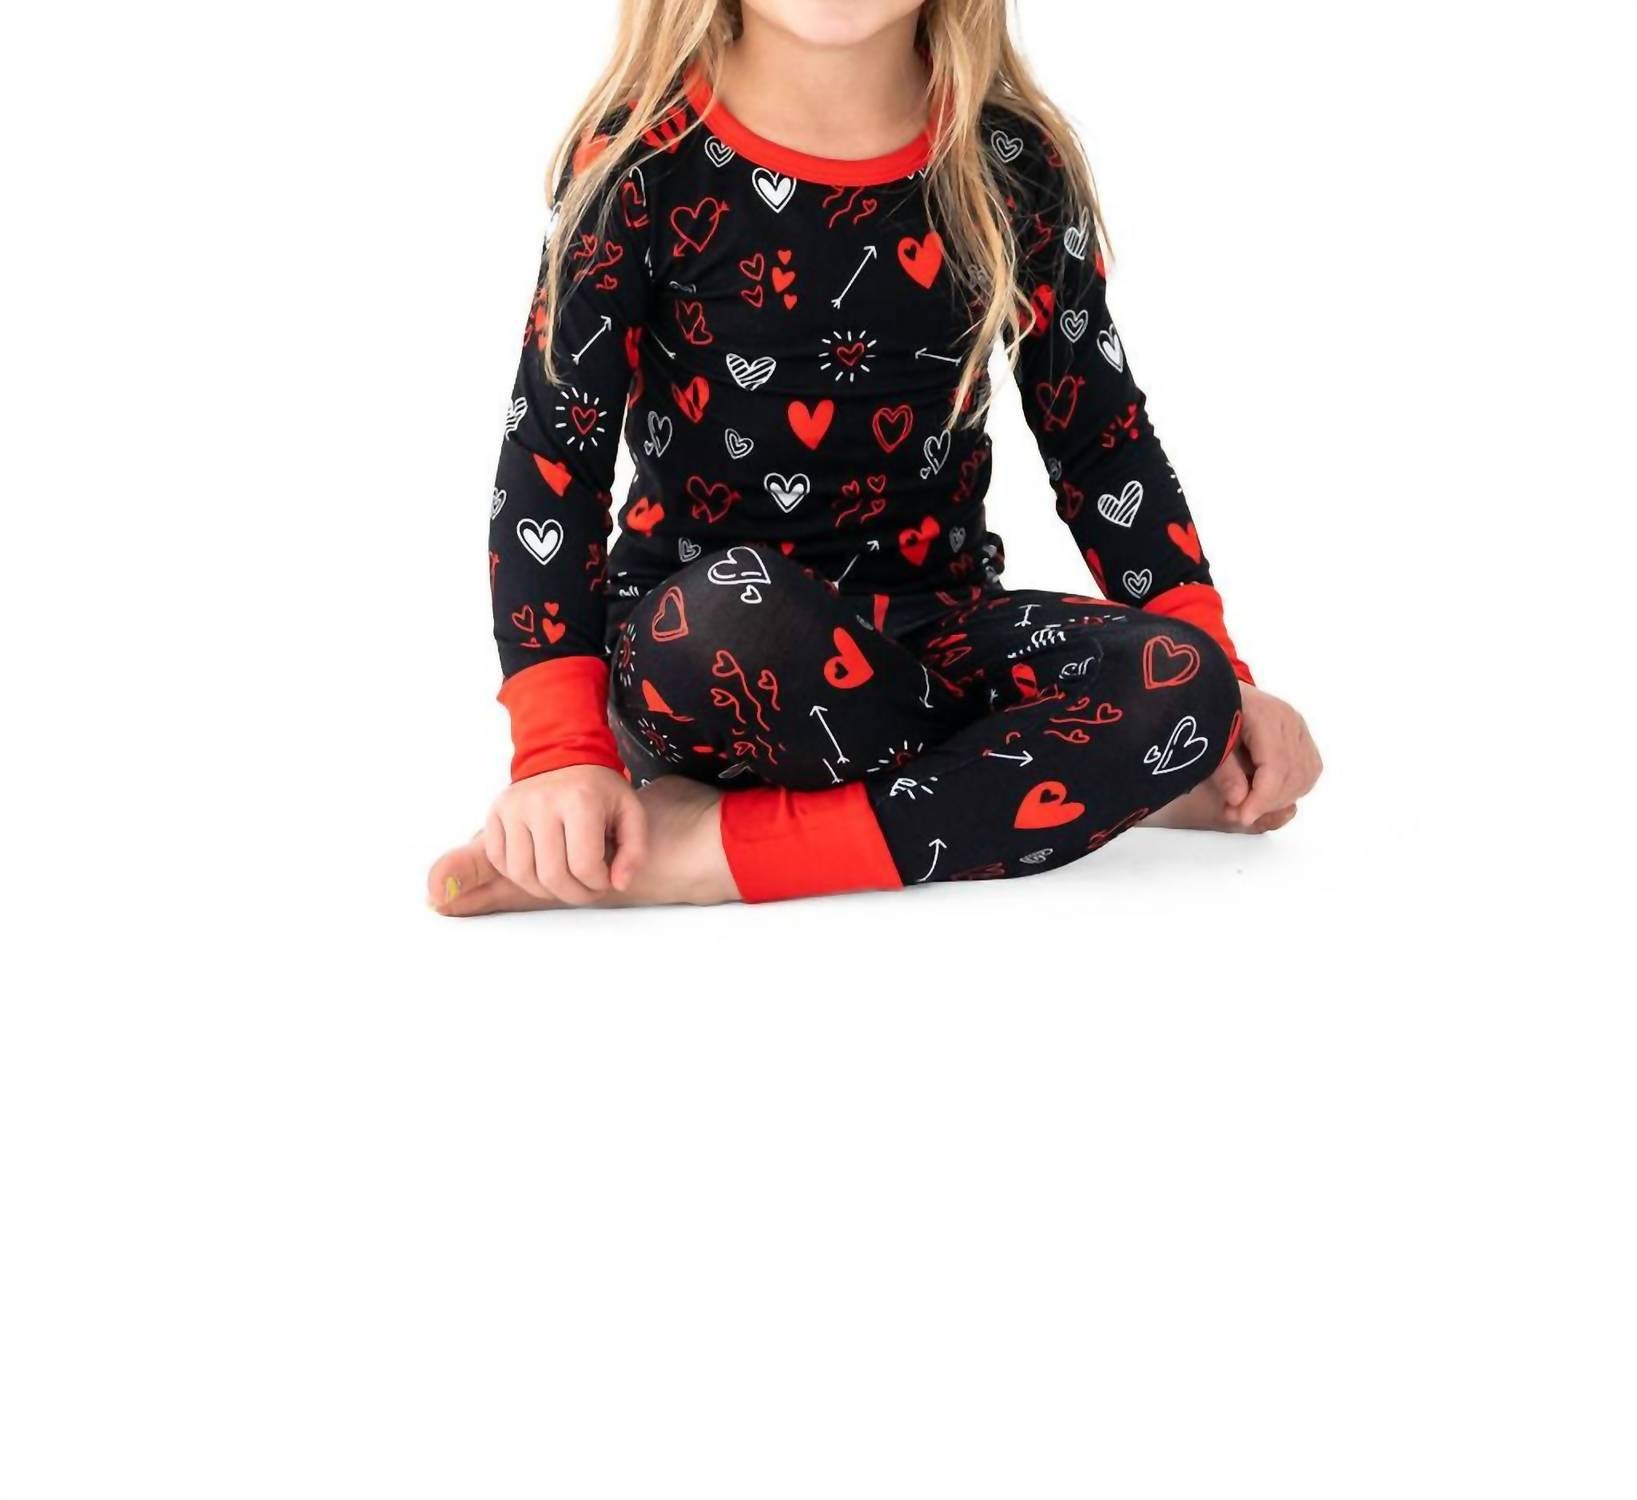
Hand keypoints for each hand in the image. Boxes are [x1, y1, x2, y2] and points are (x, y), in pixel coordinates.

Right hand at [485, 765, 646, 904]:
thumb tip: (619, 884)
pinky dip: (520, 875)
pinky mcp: (495, 813)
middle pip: (552, 875)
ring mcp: (513, 807)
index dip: (598, 884)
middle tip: (586, 890)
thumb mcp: (630, 812)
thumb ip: (634, 850)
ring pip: (522, 874)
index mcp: (579, 800)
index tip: (605, 879)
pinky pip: (500, 862)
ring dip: (546, 891)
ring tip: (564, 883)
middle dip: (575, 894)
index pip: (584, 866)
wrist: (562, 754)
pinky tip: (540, 868)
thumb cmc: (599, 789)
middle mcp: (541, 802)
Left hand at [1209, 682, 1322, 828]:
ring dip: (1280, 799)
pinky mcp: (1301, 735)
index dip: (1261, 799)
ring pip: (1306, 775)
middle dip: (1268, 802)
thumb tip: (1240, 801)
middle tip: (1238, 815)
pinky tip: (1266, 795)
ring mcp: (1299, 727)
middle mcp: (1290, 721)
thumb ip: (1223, 771)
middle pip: (1294, 775)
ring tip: (1249, 806)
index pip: (1276, 767)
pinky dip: (1291, 788)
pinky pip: (1308, 770)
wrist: (1218, 687)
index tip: (1241, 817)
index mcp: (1266, 716)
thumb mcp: (1207, 740)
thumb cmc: (1210, 709)